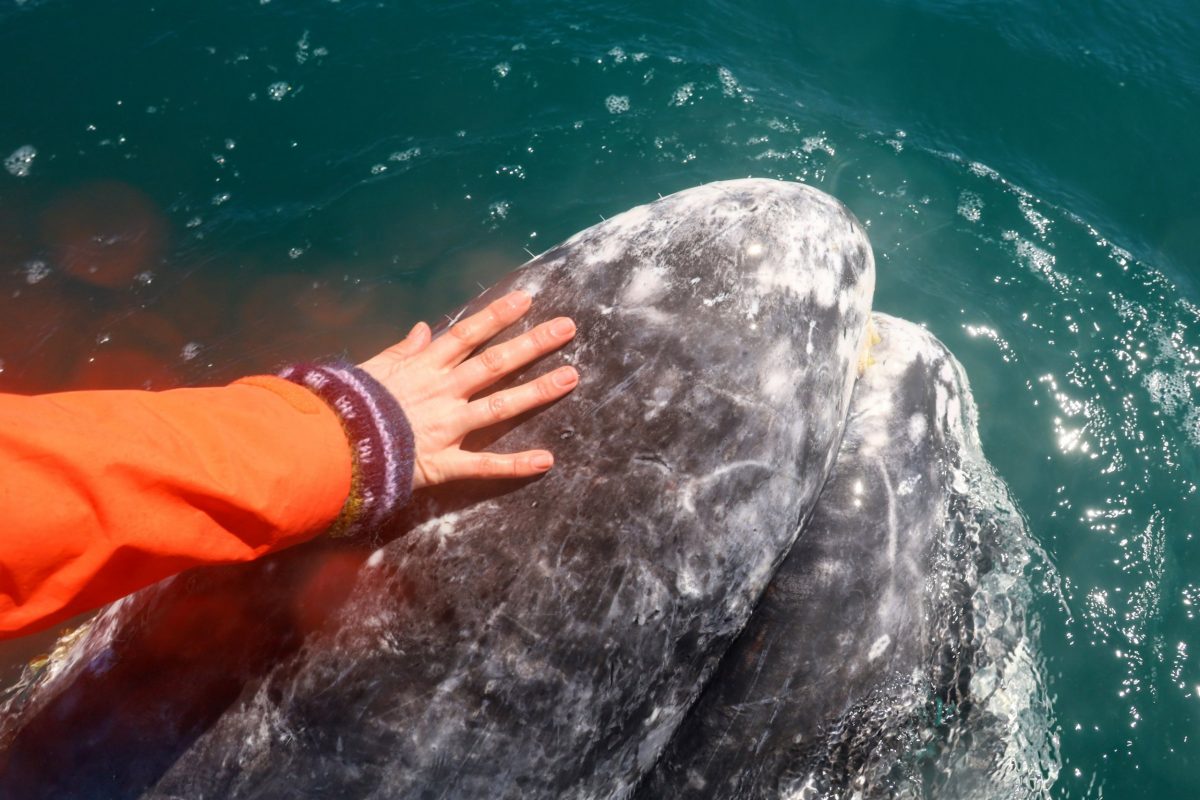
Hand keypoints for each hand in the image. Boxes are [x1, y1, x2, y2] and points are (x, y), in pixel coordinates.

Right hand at [359, 290, 577, 489]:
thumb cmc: (344, 405)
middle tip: (568, 328)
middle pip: (494, 363)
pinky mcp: (444, 463)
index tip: (526, 299)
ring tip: (571, 377)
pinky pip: (485, 465)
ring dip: (537, 391)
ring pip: (500, 406)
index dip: (498, 316)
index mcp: (423, 368)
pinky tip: (546, 461)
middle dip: (532, 344)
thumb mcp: (371, 369)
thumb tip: (424, 328)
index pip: (467, 335)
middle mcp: (442, 392)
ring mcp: (447, 427)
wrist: (328, 445)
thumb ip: (401, 351)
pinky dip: (516, 464)